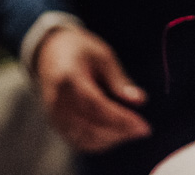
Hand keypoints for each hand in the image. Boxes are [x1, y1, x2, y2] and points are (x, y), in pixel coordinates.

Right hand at [34, 26, 150, 152]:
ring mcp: (54, 116)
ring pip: (85, 139)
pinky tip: (117, 133)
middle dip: (120, 132)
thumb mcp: (103, 57)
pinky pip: (79, 141)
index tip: (144, 126)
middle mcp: (57, 102)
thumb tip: (140, 101)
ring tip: (133, 130)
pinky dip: (100, 142)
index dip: (120, 119)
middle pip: (90, 127)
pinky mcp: (56, 125)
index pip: (96, 106)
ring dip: (112, 139)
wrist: (50, 53)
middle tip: (144, 130)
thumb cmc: (81, 51)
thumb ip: (120, 81)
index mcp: (68, 79)